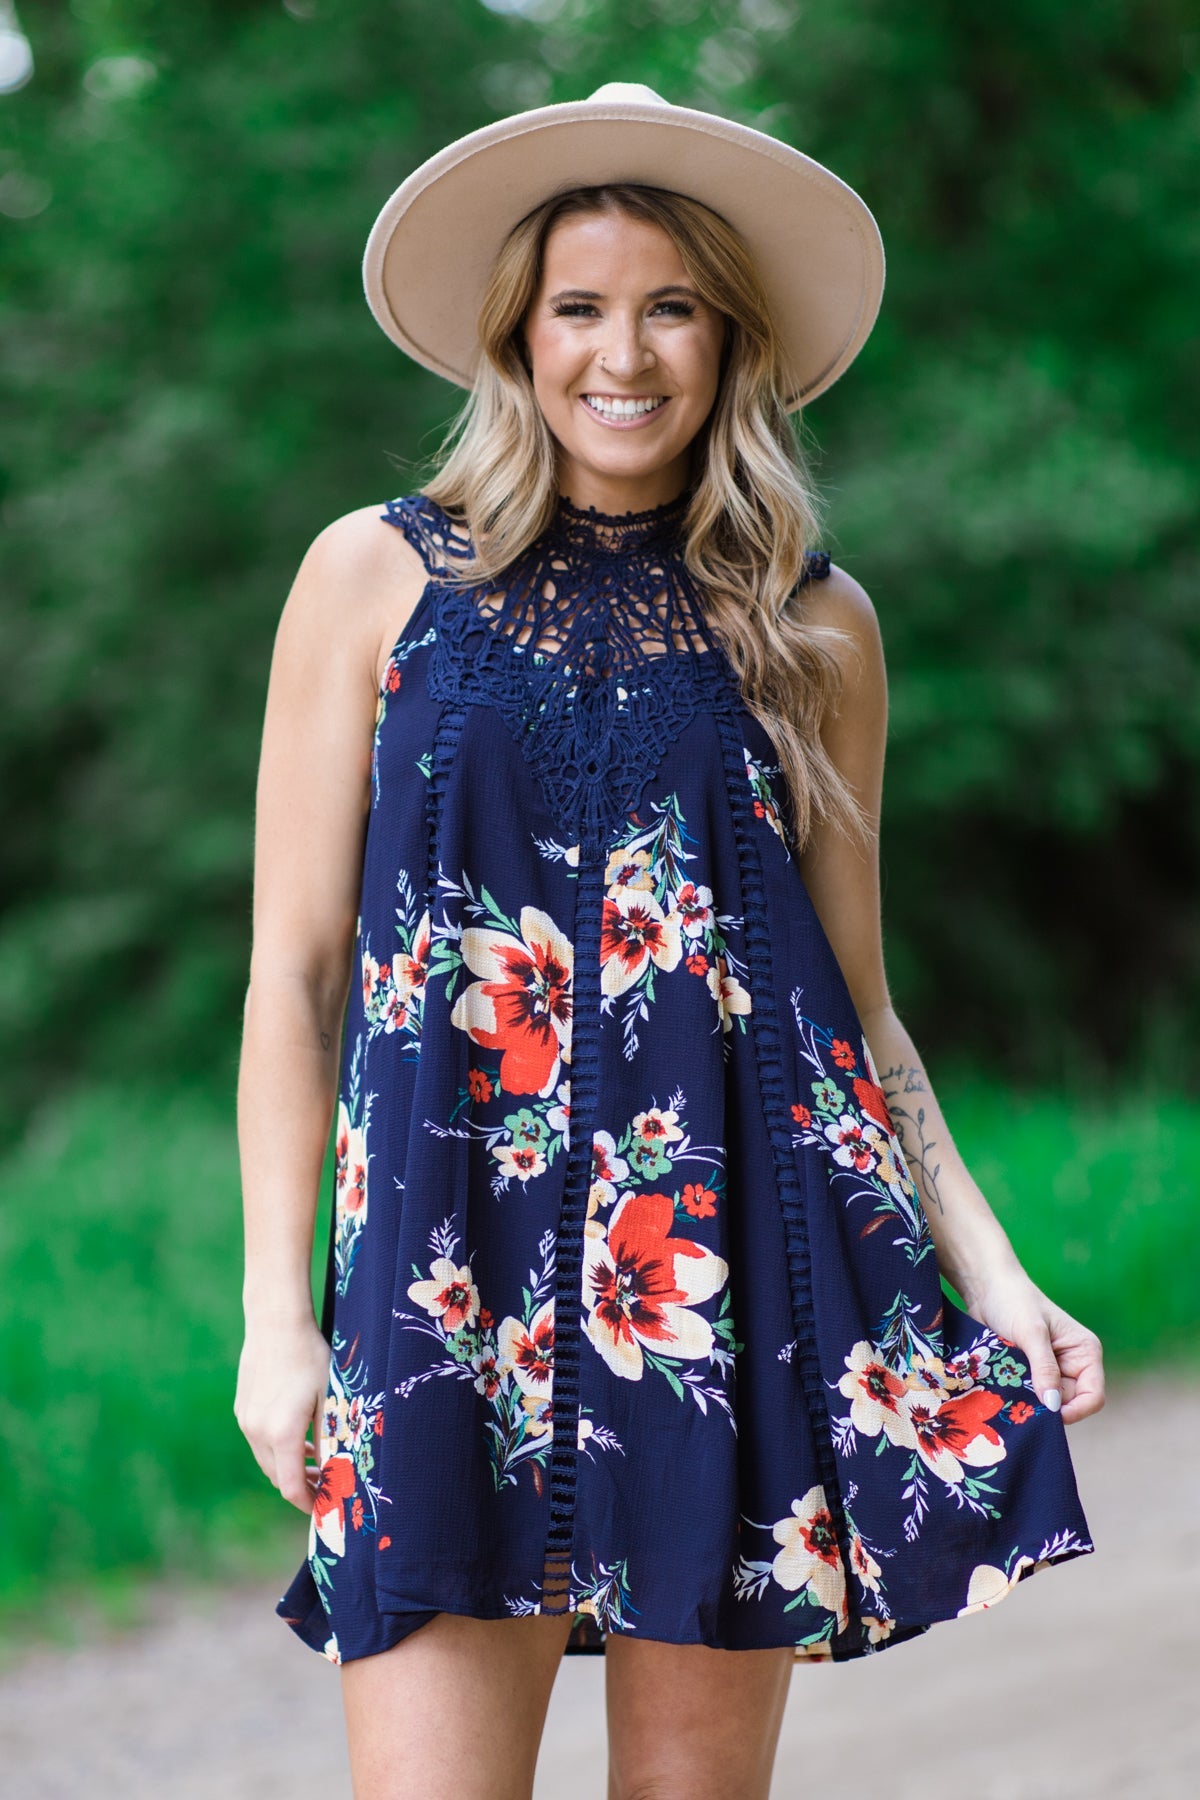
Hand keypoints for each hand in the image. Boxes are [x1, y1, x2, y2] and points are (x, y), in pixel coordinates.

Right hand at [233, 1318, 332, 1511]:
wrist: (276, 1324)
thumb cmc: (310, 1358)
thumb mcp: (329, 1398)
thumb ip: (330, 1438)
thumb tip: (336, 1472)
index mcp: (281, 1433)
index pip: (290, 1487)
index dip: (306, 1503)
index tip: (324, 1508)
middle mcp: (257, 1432)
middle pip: (277, 1477)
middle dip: (300, 1486)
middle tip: (326, 1485)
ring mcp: (246, 1420)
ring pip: (266, 1459)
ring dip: (288, 1466)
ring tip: (315, 1460)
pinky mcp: (242, 1409)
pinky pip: (259, 1441)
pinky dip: (277, 1448)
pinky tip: (297, 1435)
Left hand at [959, 1267, 1105, 1424]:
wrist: (985, 1288)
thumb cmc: (1014, 1301)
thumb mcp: (1031, 1333)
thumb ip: (1044, 1368)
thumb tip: (1053, 1405)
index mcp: (1085, 1353)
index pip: (1093, 1397)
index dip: (1074, 1411)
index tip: (1045, 1414)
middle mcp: (1073, 1366)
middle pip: (1067, 1404)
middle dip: (1045, 1406)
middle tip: (1019, 1397)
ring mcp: (1051, 1371)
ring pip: (1045, 1403)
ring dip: (1028, 1400)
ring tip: (1008, 1388)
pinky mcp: (1030, 1374)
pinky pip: (1028, 1397)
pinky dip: (1017, 1396)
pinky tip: (1003, 1387)